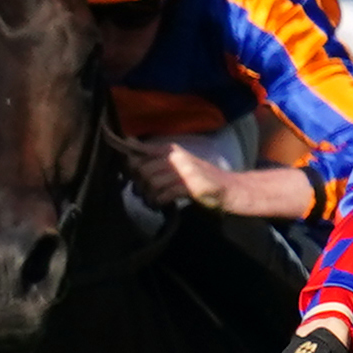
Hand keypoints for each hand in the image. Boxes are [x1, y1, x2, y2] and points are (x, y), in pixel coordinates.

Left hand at [117, 132, 232, 208]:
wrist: (227, 188)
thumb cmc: (199, 178)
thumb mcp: (177, 164)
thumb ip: (156, 160)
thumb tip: (129, 157)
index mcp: (171, 150)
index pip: (141, 149)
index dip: (128, 159)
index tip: (124, 170)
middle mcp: (176, 157)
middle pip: (143, 168)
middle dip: (139, 183)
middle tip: (142, 192)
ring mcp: (184, 171)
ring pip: (152, 182)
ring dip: (148, 195)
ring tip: (152, 200)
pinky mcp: (190, 186)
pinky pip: (164, 194)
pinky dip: (159, 201)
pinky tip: (162, 204)